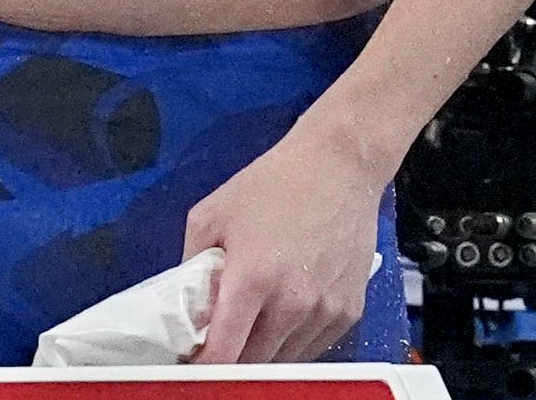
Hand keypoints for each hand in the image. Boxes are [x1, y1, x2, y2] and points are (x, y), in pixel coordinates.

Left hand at [185, 127, 388, 363]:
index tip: (189, 366)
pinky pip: (313, 347)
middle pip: (255, 364)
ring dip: (261, 355)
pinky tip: (278, 322)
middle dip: (229, 362)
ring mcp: (325, 312)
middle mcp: (293, 304)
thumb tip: (187, 305)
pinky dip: (291, 344)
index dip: (203, 367)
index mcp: (252, 280)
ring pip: (285, 361)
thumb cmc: (273, 185)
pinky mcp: (349, 313)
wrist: (338, 168)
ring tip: (245, 330)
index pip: (224, 353)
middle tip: (213, 346)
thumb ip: (192, 265)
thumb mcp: (210, 215)